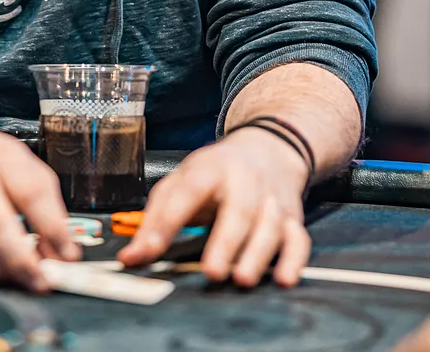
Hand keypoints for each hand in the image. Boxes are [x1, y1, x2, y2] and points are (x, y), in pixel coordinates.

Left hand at [117, 127, 310, 286]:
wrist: (269, 149)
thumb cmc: (215, 174)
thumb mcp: (180, 183)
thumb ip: (154, 220)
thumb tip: (130, 259)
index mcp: (210, 169)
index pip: (186, 192)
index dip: (166, 221)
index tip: (148, 250)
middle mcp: (245, 183)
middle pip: (238, 211)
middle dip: (226, 242)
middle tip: (212, 272)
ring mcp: (272, 201)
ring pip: (270, 227)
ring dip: (258, 254)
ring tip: (242, 280)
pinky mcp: (293, 219)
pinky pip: (298, 240)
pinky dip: (295, 260)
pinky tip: (284, 280)